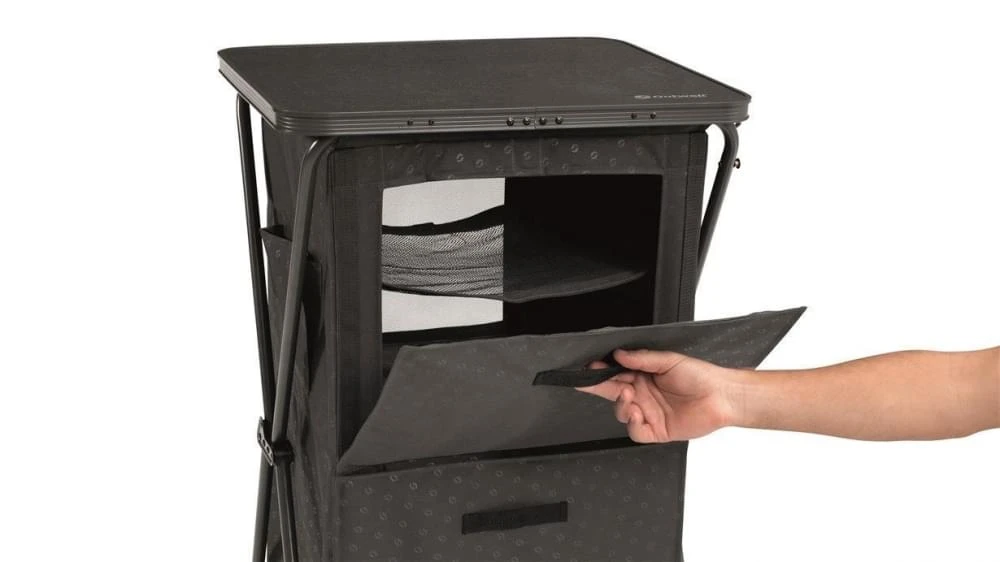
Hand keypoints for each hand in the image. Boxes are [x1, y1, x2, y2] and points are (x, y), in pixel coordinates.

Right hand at [577, 349, 737, 442]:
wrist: (722, 397)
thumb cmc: (701, 376)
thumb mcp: (669, 360)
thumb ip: (643, 358)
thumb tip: (619, 354)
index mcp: (643, 376)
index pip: (615, 374)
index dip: (601, 372)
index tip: (589, 367)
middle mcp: (643, 395)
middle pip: (613, 393)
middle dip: (600, 387)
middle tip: (591, 380)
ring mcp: (649, 413)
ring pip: (621, 413)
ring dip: (620, 405)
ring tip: (628, 396)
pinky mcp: (657, 431)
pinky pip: (636, 433)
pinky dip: (633, 425)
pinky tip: (638, 414)